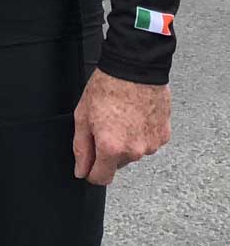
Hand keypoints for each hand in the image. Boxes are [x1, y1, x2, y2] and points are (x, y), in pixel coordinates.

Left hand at [73, 68, 171, 185]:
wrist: (135, 67)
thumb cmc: (108, 86)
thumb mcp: (83, 115)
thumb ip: (81, 147)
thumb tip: (81, 170)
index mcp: (111, 147)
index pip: (101, 178)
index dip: (91, 172)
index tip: (89, 165)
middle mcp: (134, 151)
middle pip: (117, 163)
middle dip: (108, 150)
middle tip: (104, 124)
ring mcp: (152, 144)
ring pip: (134, 152)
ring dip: (126, 141)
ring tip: (121, 115)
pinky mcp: (164, 135)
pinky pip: (148, 141)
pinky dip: (140, 132)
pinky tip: (135, 114)